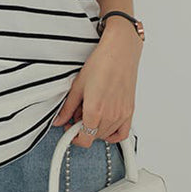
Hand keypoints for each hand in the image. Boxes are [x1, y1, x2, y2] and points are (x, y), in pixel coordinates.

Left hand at [51, 19, 141, 147]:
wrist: (120, 52)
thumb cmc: (101, 63)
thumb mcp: (77, 85)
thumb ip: (68, 107)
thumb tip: (60, 120)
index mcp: (95, 111)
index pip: (84, 139)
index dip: (73, 138)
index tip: (69, 130)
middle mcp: (110, 116)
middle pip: (94, 137)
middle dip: (83, 129)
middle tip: (77, 116)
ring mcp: (122, 114)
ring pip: (106, 135)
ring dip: (96, 129)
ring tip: (90, 113)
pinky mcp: (130, 111)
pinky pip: (123, 133)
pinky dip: (113, 134)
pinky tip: (105, 125)